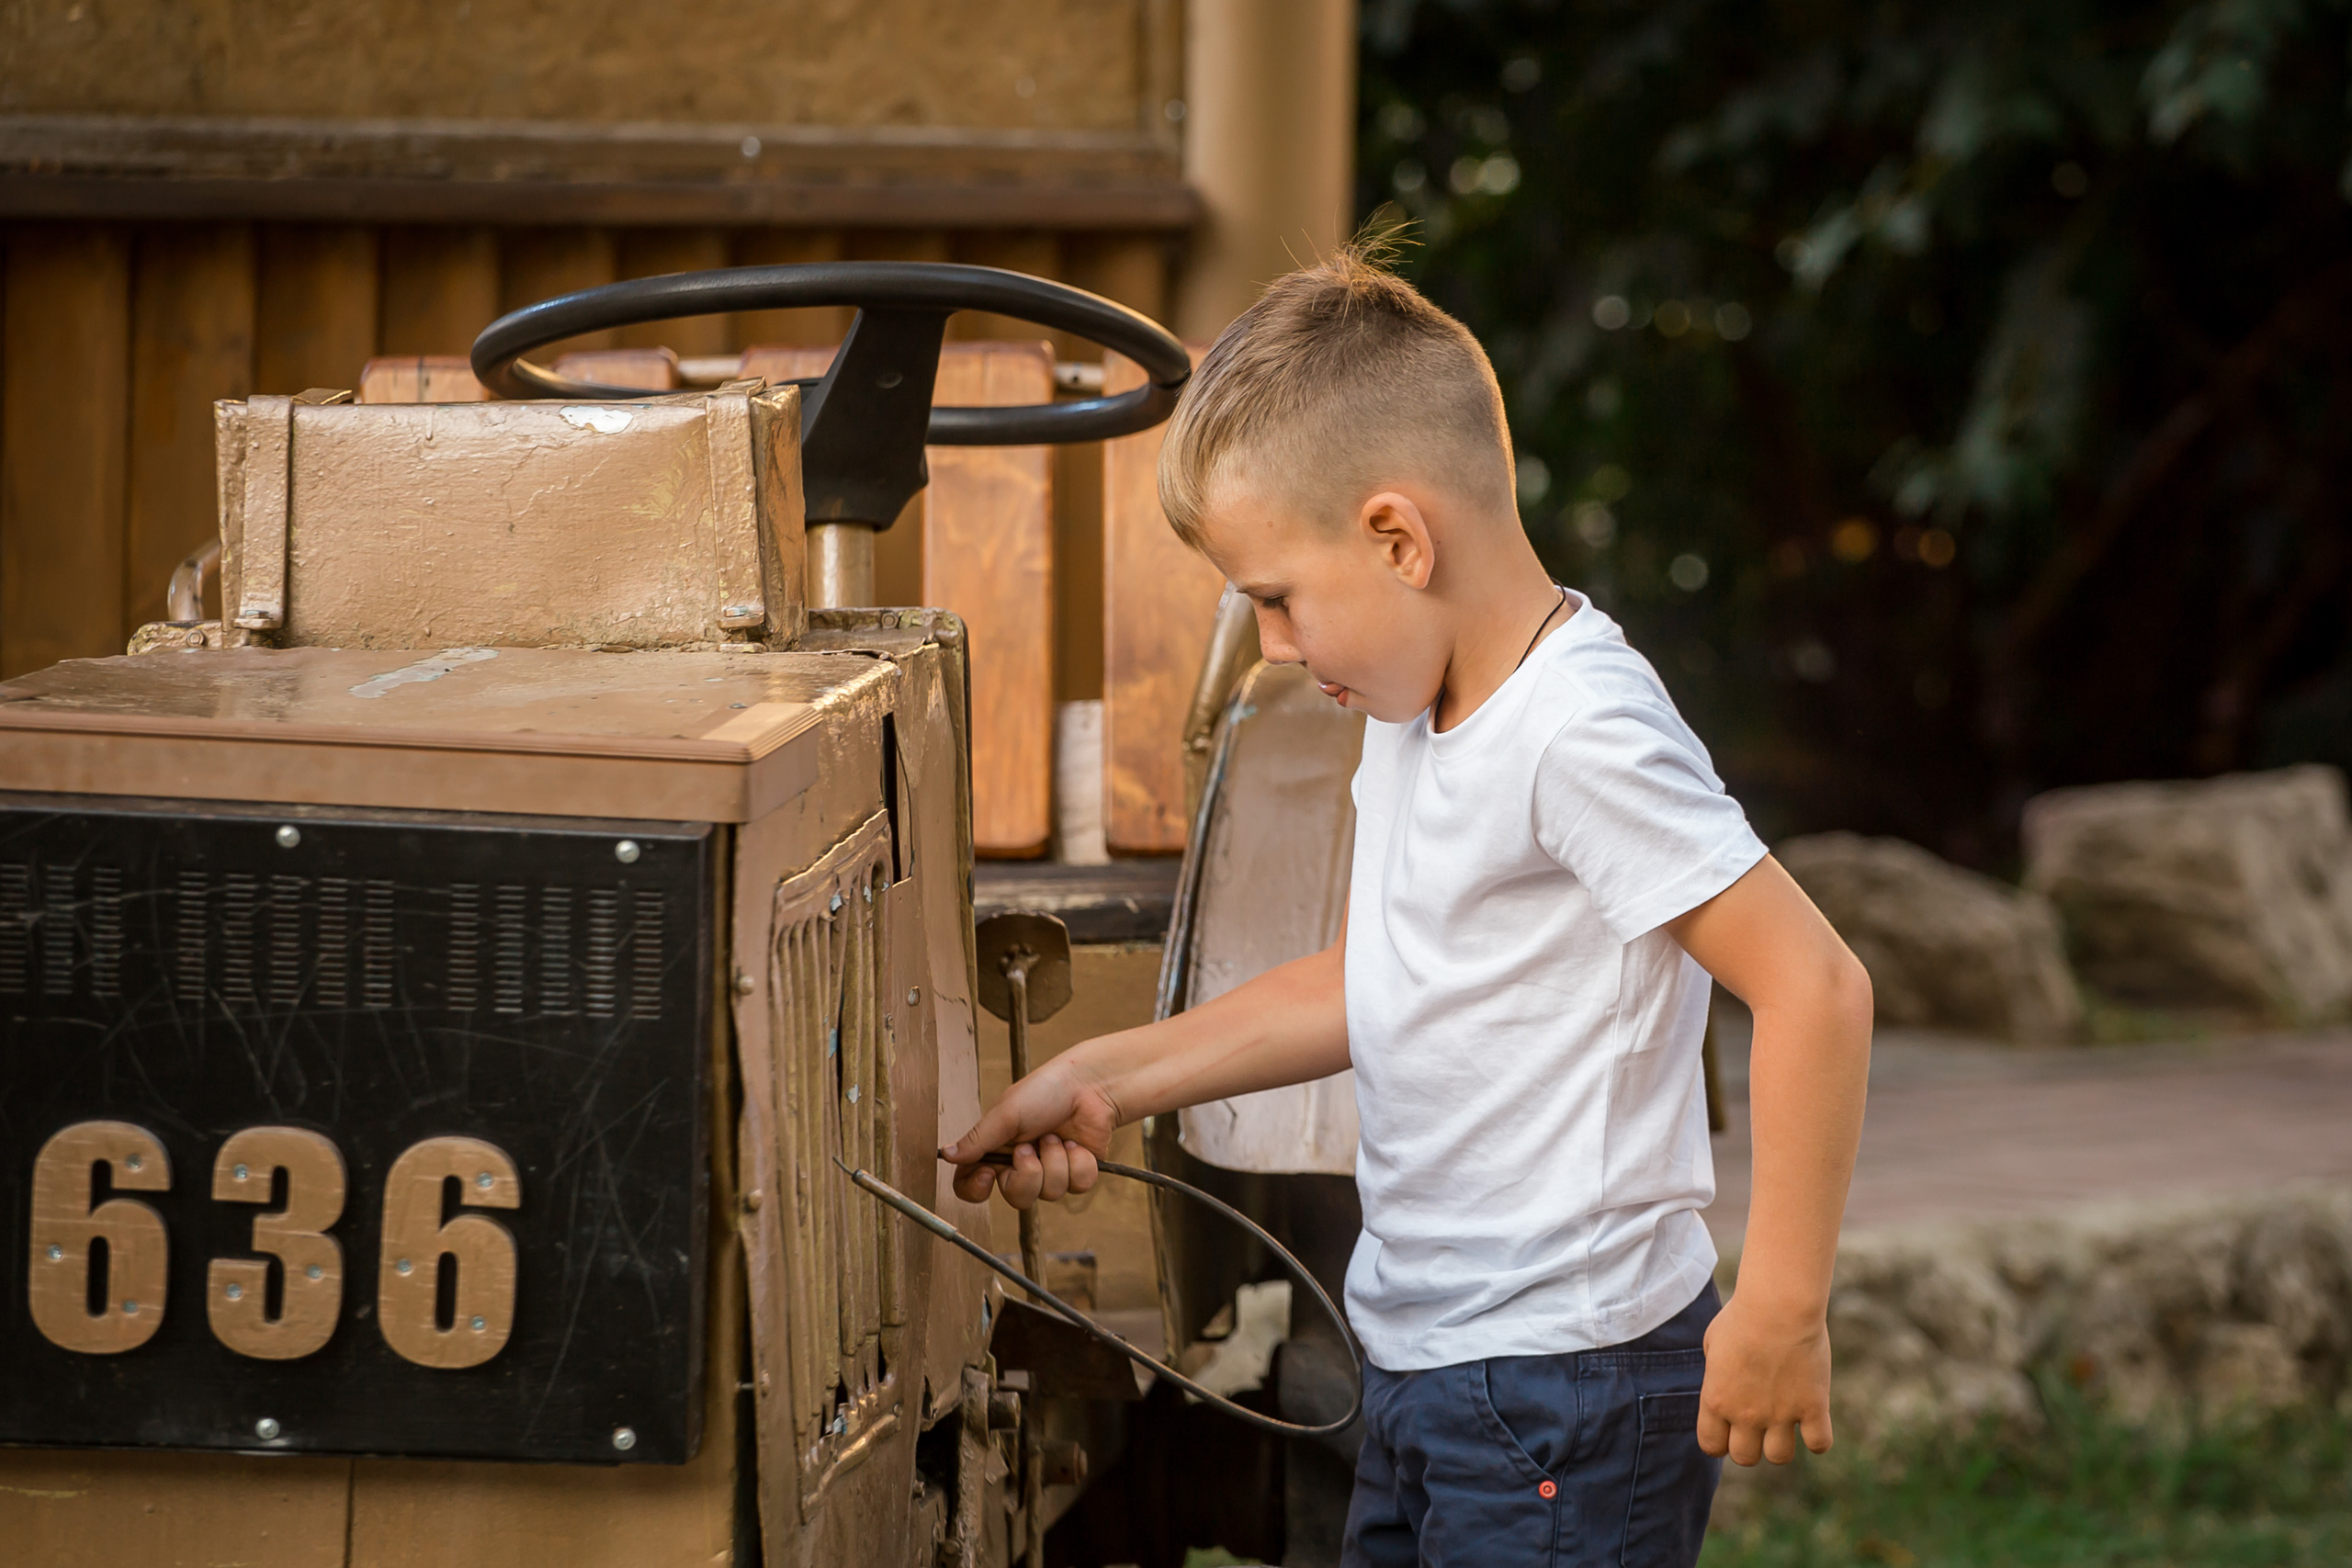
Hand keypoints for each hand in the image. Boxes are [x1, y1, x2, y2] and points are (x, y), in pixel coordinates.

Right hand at [940, 1058, 1119, 1209]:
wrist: (1088, 1085)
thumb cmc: (1044, 1091)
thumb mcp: (1006, 1113)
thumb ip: (977, 1139)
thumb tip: (945, 1155)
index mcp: (996, 1150)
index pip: (971, 1185)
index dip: (976, 1189)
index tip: (989, 1173)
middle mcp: (1021, 1165)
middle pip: (1016, 1198)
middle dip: (1028, 1173)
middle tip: (1030, 1146)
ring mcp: (1050, 1171)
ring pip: (1049, 1194)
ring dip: (1055, 1161)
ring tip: (1056, 1136)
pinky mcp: (1078, 1173)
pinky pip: (1077, 1186)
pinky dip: (1078, 1162)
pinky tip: (1076, 1143)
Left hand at [1696, 1292, 1833, 1464]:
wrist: (1777, 1305)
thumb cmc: (1742, 1317)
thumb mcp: (1713, 1345)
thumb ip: (1716, 1376)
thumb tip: (1724, 1387)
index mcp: (1716, 1400)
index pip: (1712, 1446)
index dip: (1720, 1441)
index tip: (1729, 1429)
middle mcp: (1745, 1414)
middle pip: (1745, 1458)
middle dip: (1750, 1445)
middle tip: (1758, 1424)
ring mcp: (1780, 1414)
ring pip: (1779, 1457)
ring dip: (1780, 1444)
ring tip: (1784, 1423)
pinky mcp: (1813, 1407)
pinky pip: (1819, 1444)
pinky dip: (1817, 1438)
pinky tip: (1813, 1421)